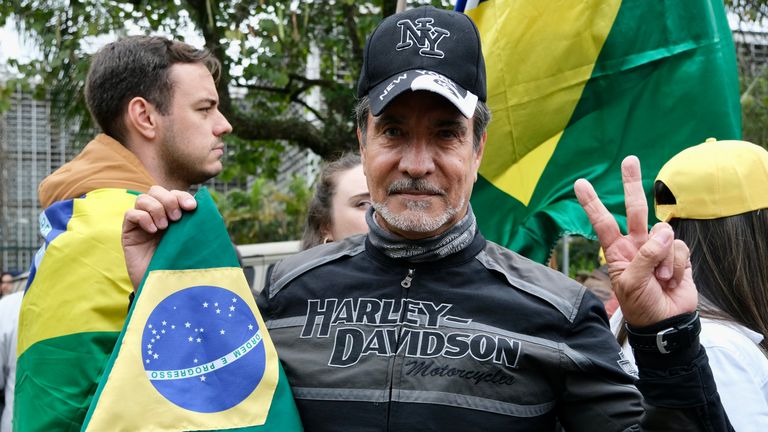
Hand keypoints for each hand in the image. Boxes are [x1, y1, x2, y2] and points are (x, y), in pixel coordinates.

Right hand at [122, 185, 196, 290]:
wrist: (165, 287)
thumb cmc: (182, 265)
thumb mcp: (192, 242)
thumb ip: (197, 225)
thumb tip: (205, 205)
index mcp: (173, 215)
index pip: (174, 193)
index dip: (182, 196)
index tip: (192, 207)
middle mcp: (157, 216)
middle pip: (156, 190)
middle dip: (168, 199)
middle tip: (176, 218)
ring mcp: (141, 223)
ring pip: (143, 199)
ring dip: (156, 208)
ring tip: (164, 227)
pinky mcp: (129, 233)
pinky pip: (130, 214)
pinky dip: (143, 217)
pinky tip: (152, 230)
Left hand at [573, 156, 696, 326]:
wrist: (666, 324)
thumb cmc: (642, 306)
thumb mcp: (632, 283)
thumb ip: (645, 256)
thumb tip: (664, 231)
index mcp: (618, 251)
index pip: (603, 221)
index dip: (592, 203)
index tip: (579, 183)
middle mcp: (637, 245)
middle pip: (634, 209)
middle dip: (631, 184)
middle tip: (629, 160)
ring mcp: (658, 249)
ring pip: (663, 234)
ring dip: (664, 259)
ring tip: (661, 280)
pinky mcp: (678, 255)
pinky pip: (680, 248)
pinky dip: (678, 265)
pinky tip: (673, 280)